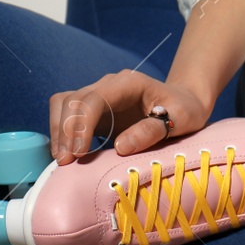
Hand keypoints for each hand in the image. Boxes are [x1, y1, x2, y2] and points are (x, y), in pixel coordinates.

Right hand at [46, 71, 211, 164]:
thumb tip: (120, 147)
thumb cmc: (186, 109)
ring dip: (59, 131)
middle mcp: (107, 85)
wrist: (184, 102)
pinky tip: (68, 154)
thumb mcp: (181, 119)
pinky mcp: (95, 110)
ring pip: (63, 105)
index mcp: (127, 83)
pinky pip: (69, 116)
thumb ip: (152, 130)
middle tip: (65, 161)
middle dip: (64, 131)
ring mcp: (98, 95)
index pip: (93, 99)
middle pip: (71, 101)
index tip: (78, 152)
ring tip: (62, 160)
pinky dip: (63, 133)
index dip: (81, 125)